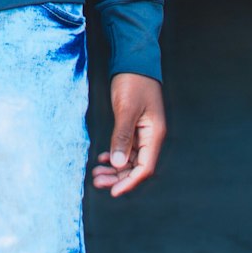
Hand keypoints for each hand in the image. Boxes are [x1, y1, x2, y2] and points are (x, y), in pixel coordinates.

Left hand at [92, 73, 165, 197]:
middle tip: (97, 181)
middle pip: (137, 166)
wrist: (134, 59)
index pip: (144, 168)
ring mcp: (144, 131)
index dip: (129, 182)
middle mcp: (151, 136)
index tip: (112, 192)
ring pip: (131, 158)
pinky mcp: (135, 125)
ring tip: (97, 174)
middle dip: (118, 178)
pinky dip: (116, 155)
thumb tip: (118, 164)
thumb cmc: (133, 82)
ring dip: (115, 168)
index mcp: (154, 134)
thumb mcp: (126, 109)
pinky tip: (103, 158)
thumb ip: (122, 136)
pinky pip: (127, 147)